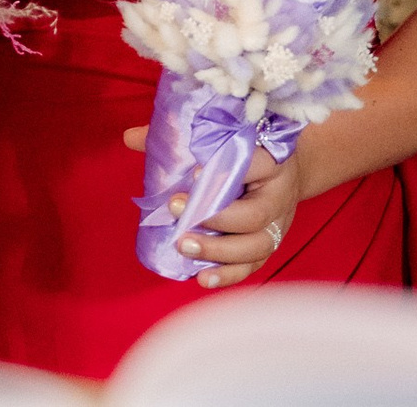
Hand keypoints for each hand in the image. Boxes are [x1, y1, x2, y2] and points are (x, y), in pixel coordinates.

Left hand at [122, 126, 302, 287]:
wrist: (287, 170)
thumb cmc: (244, 151)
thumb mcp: (222, 138)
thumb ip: (178, 138)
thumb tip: (129, 137)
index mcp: (271, 162)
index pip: (257, 164)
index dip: (227, 171)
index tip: (194, 174)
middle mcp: (277, 196)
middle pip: (254, 214)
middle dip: (214, 217)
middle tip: (175, 210)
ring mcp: (277, 224)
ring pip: (256, 246)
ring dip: (218, 251)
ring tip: (183, 247)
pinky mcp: (270, 244)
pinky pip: (253, 266)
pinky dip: (228, 275)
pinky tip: (202, 278)